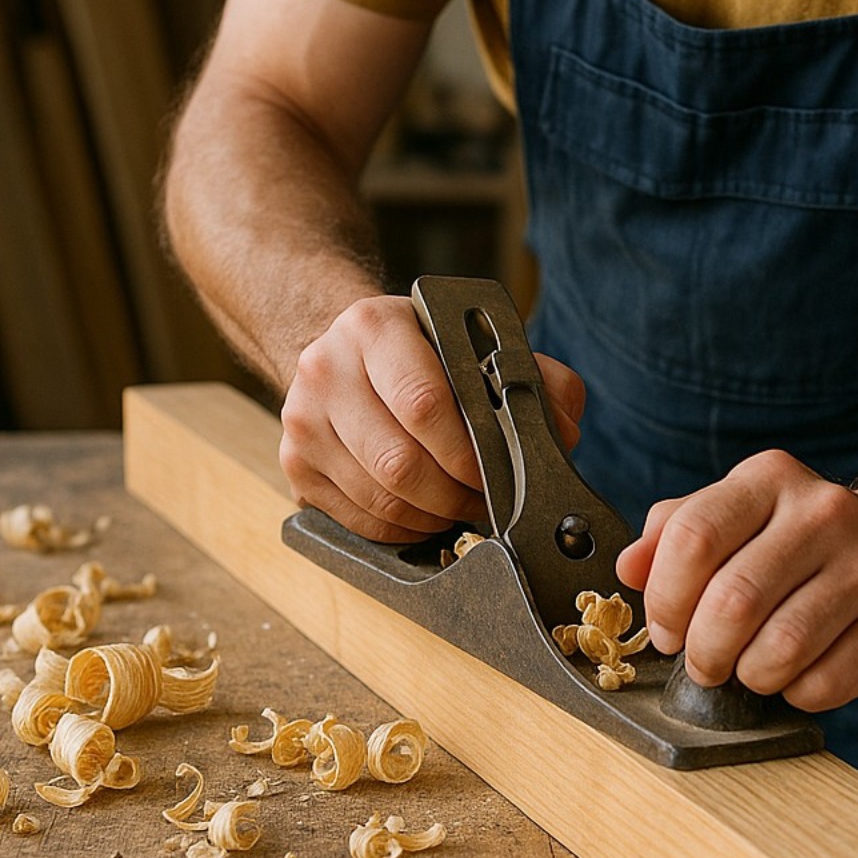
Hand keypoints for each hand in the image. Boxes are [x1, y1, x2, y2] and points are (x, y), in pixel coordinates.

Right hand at [280, 295, 586, 543]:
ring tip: (462, 507)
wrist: (344, 352)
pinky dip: (402, 530)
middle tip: (488, 501)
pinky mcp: (294, 465)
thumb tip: (563, 433)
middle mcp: (324, 368)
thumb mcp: (478, 344)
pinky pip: (358, 521)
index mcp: (373, 327)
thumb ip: (534, 378)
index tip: (498, 472)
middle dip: (456, 495)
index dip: (468, 452)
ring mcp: (301, 420)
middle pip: (398, 463)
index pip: (423, 402)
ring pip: (379, 499)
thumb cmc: (424, 354)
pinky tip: (426, 515)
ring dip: (433, 517)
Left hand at [613, 451, 857, 712]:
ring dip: (749, 676)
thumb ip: (672, 536)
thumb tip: (628, 569)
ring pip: (780, 648)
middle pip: (733, 600)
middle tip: (702, 664)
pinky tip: (796, 675)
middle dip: (703, 650)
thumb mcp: (731, 518)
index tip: (665, 630)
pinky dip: (795, 694)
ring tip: (749, 670)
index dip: (665, 598)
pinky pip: (822, 684)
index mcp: (770, 479)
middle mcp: (825, 513)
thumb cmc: (792, 544)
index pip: (693, 537)